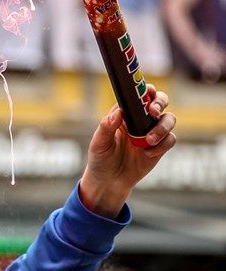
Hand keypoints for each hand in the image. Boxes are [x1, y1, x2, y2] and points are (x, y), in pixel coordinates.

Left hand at [79, 85, 175, 217]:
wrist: (110, 181)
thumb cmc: (101, 158)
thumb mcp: (99, 143)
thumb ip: (106, 127)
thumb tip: (118, 112)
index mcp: (124, 114)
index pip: (137, 96)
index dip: (145, 89)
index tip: (148, 92)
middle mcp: (141, 120)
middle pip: (159, 101)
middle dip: (160, 102)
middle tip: (153, 111)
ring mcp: (152, 132)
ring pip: (169, 119)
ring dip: (162, 127)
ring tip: (148, 140)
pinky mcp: (160, 146)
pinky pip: (171, 139)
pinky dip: (163, 145)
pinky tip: (148, 154)